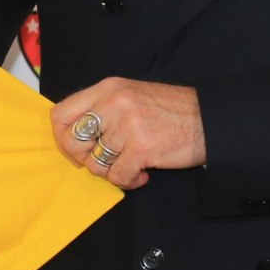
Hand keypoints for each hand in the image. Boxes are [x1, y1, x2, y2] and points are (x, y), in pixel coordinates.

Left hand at [49, 79, 204, 190]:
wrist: (208, 119)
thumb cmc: (169, 111)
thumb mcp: (130, 96)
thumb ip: (101, 109)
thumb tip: (72, 134)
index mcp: (107, 89)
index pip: (60, 113)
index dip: (62, 137)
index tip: (77, 149)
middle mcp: (114, 103)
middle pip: (71, 140)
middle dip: (83, 159)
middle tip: (103, 161)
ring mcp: (127, 124)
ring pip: (96, 163)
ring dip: (112, 171)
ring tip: (130, 165)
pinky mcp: (141, 147)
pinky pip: (117, 176)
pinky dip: (129, 181)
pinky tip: (143, 173)